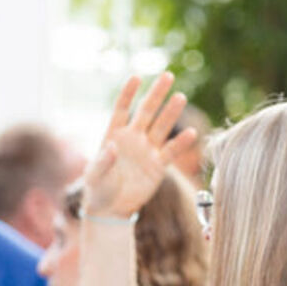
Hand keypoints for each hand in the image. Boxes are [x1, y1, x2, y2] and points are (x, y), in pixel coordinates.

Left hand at [82, 74, 197, 219]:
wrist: (112, 209)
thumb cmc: (98, 189)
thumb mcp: (95, 176)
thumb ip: (103, 161)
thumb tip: (113, 147)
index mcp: (114, 134)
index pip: (122, 109)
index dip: (129, 93)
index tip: (136, 77)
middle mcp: (133, 138)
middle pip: (146, 112)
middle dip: (157, 94)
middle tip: (168, 76)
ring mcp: (147, 151)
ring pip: (161, 128)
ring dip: (170, 113)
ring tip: (180, 97)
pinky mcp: (158, 166)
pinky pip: (171, 153)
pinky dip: (181, 144)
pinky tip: (191, 133)